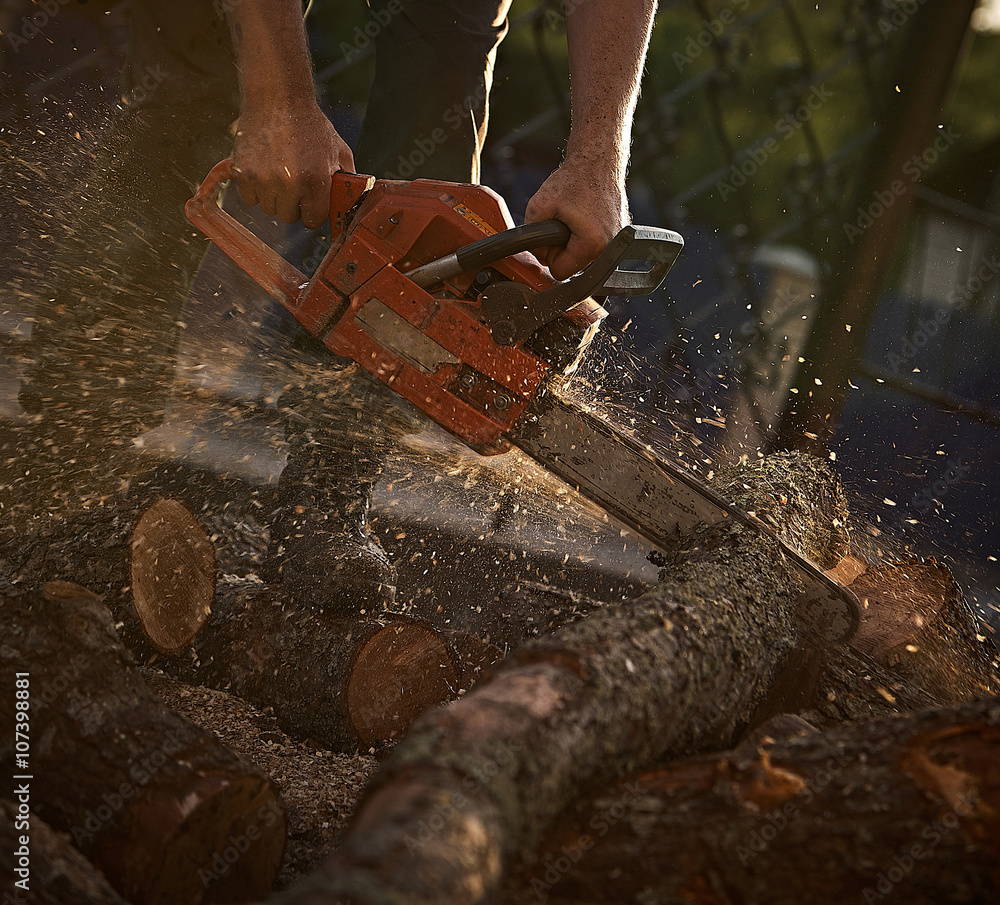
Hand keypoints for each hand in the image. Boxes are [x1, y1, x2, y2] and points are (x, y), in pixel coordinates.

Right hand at [231, 100, 354, 228]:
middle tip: (293, 183)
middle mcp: (290, 183)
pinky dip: (254, 189)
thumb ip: (346, 178)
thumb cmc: (309, 123)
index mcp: (316, 181)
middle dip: (292, 204)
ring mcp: (265, 179)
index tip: (309, 203)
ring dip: (273, 197)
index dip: (312, 212)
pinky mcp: (244, 173)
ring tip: (278, 173)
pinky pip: (249, 198)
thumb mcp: (338, 149)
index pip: (313, 221)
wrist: (278, 97)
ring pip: (268, 209)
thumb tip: (352, 200)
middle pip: (289, 217)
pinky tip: (263, 170)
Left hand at [523, 156, 627, 280]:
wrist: (597, 161)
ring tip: (574, 218)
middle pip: (573, 267)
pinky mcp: (619, 235)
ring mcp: (617, 241)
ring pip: (583, 258)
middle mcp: (609, 247)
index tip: (551, 234)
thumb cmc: (573, 179)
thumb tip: (537, 255)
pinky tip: (584, 216)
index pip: (560, 272)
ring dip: (573, 243)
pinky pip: (594, 247)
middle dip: (562, 248)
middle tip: (562, 221)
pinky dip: (585, 235)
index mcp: (592, 244)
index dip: (549, 254)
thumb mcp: (538, 205)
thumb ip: (530, 236)